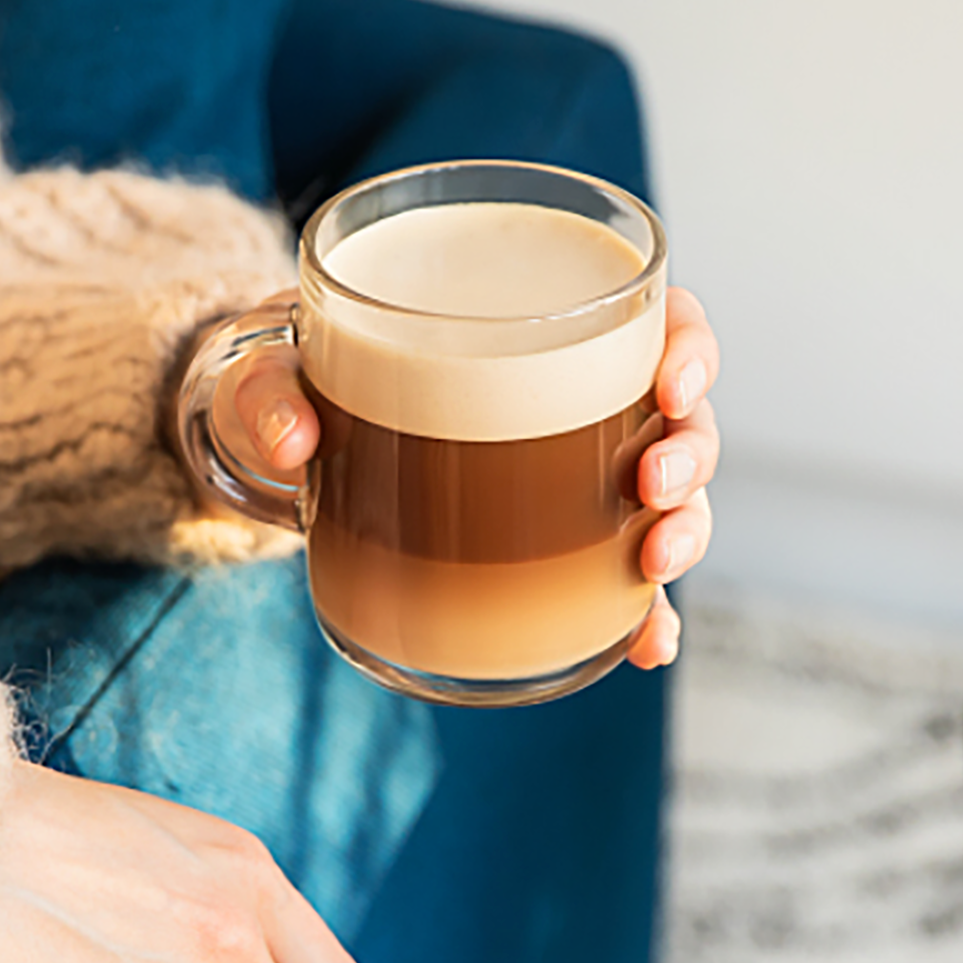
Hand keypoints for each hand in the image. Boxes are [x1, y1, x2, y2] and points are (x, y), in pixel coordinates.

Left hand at [224, 286, 720, 669]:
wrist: (293, 446)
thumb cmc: (308, 381)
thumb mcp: (277, 370)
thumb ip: (273, 389)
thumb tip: (292, 439)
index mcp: (541, 331)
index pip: (656, 317)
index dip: (689, 344)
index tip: (669, 381)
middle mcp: (578, 403)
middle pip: (681, 417)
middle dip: (689, 454)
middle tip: (648, 484)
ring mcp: (573, 480)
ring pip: (669, 498)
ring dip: (682, 530)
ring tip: (651, 564)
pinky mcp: (549, 548)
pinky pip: (614, 579)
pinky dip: (641, 614)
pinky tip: (647, 645)